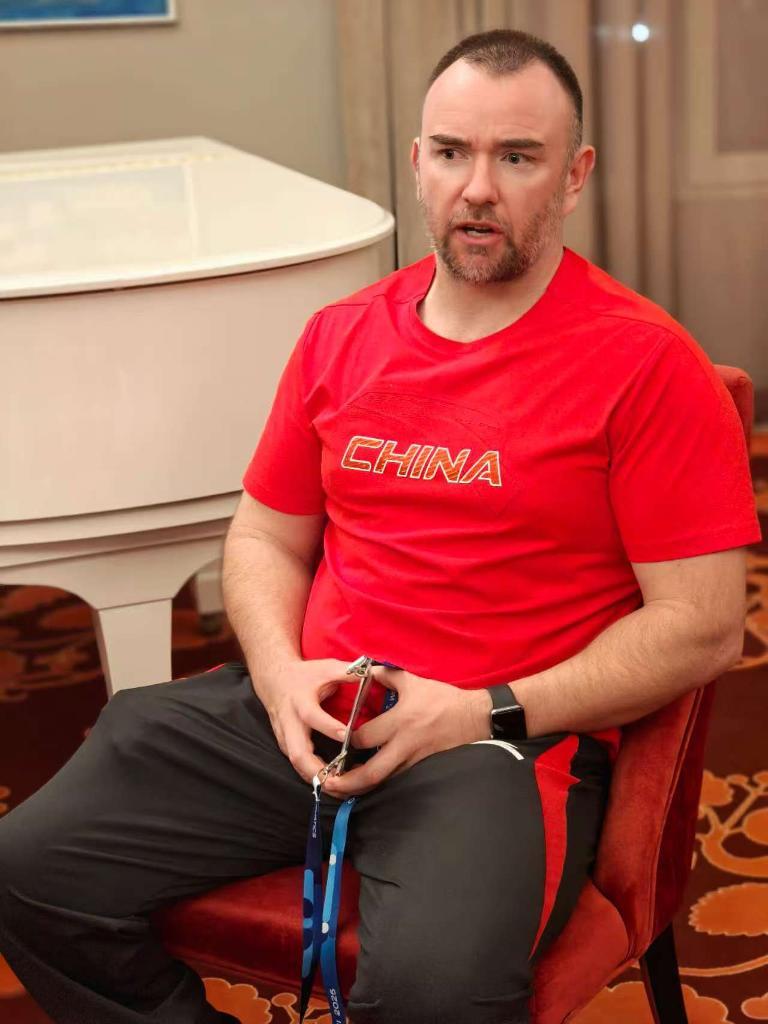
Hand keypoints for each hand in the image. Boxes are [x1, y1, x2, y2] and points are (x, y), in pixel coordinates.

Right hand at [255, 658, 354, 784]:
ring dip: (318, 780)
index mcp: (300, 702)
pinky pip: (299, 767)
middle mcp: (290, 723)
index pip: (312, 717)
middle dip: (318, 770)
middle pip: (298, 754)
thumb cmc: (304, 675)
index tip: (347, 736)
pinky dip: (315, 778)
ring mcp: (286, 738)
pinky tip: (333, 785)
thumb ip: (348, 672)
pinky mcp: (287, 747)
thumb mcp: (325, 667)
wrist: (274, 681)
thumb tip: (372, 673)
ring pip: (297, 766)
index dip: (328, 727)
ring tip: (342, 789)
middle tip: (340, 781)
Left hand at [321, 668, 491, 797]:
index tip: (339, 742)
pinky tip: (370, 785)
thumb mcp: (413, 681)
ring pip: (384, 782)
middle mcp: (404, 744)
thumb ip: (386, 676)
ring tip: (344, 790)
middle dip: (348, 781)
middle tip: (330, 783)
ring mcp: (414, 760)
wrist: (475, 717)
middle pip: (371, 772)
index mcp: (399, 721)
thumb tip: (366, 671)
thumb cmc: (443, 698)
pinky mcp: (423, 767)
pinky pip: (398, 779)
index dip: (347, 742)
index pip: (364, 737)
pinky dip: (382, 783)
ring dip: (363, 788)